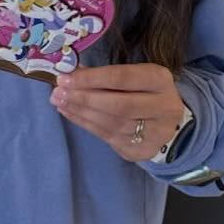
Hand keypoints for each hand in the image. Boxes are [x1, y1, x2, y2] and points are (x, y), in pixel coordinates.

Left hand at [50, 62, 184, 161]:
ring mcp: (156, 132)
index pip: (122, 78)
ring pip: (112, 123)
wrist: (165, 120)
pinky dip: (86, 124)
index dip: (91, 78)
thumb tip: (70, 74)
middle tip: (58, 93)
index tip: (65, 78)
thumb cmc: (142, 91)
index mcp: (160, 80)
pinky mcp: (143, 150)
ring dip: (81, 112)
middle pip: (118, 104)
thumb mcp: (131, 76)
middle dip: (84, 99)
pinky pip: (109, 137)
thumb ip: (104, 75)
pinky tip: (71, 114)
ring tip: (60, 102)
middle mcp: (164, 107)